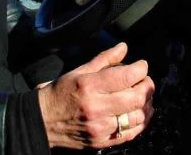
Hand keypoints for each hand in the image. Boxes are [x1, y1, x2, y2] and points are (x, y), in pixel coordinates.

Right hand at [37, 42, 154, 149]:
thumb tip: (124, 48)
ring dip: (146, 105)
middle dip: (147, 86)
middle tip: (145, 81)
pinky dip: (140, 123)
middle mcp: (96, 107)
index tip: (141, 66)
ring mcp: (100, 127)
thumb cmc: (61, 93)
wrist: (43, 122)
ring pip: (137, 117)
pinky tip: (139, 113)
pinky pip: (130, 134)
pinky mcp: (102, 142)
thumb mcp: (79, 71)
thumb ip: (104, 60)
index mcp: (90, 86)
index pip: (126, 76)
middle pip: (136, 98)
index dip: (141, 69)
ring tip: (143, 97)